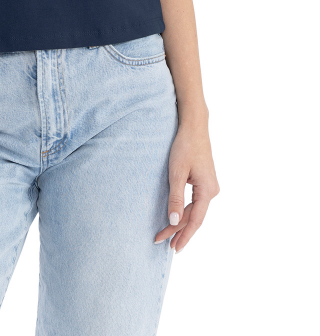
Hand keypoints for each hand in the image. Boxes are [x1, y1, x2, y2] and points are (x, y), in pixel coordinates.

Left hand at [154, 120, 219, 251]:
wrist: (194, 126)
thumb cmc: (185, 146)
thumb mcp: (176, 172)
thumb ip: (175, 198)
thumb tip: (173, 221)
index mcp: (207, 190)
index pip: (195, 220)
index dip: (183, 235)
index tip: (173, 248)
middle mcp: (212, 191)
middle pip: (194, 217)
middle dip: (178, 230)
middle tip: (162, 242)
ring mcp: (209, 186)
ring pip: (195, 210)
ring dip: (181, 222)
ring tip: (168, 236)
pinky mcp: (204, 182)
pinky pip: (195, 202)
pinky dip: (185, 212)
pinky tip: (177, 219)